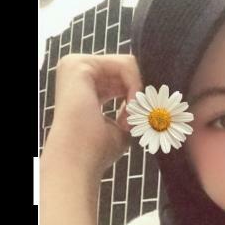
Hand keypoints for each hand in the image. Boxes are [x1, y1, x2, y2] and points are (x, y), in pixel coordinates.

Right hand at [42, 53, 142, 181]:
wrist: (78, 159)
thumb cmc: (97, 150)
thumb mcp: (121, 128)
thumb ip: (131, 112)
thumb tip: (148, 105)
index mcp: (86, 89)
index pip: (120, 82)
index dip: (137, 99)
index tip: (142, 121)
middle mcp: (78, 74)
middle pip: (124, 72)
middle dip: (140, 94)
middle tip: (145, 116)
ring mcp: (76, 66)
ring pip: (126, 66)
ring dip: (138, 92)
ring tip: (136, 115)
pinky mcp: (80, 65)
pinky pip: (124, 65)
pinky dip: (135, 85)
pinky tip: (132, 106)